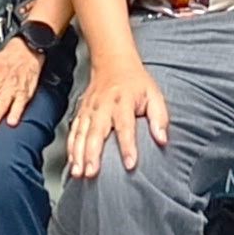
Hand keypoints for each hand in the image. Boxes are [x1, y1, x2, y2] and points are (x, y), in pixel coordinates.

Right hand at [66, 50, 168, 178]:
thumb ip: (159, 117)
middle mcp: (103, 106)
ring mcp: (89, 109)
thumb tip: (163, 139)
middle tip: (92, 173)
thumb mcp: (154, 94)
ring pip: (81, 133)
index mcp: (123, 101)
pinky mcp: (81, 111)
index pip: (126, 127)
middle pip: (97, 132)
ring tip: (78, 172)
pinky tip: (72, 161)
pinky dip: (71, 147)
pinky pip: (73, 131)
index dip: (128, 146)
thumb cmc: (135, 82)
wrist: (113, 61)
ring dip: (78, 154)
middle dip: (93, 154)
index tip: (130, 164)